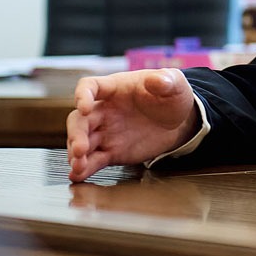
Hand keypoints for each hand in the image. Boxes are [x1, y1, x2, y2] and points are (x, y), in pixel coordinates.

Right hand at [67, 68, 199, 181]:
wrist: (179, 121)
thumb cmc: (171, 95)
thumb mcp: (173, 83)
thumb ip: (166, 80)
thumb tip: (159, 80)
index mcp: (115, 88)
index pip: (91, 86)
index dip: (83, 95)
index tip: (83, 106)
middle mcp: (104, 110)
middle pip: (80, 119)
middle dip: (76, 134)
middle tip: (80, 149)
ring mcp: (106, 132)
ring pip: (82, 141)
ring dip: (76, 154)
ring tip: (77, 166)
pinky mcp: (112, 152)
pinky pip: (94, 160)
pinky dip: (84, 168)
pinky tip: (78, 175)